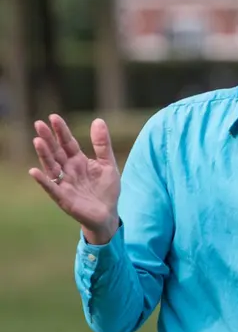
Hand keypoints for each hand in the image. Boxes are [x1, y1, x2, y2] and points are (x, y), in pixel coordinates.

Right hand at [28, 114, 120, 244]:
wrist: (108, 213)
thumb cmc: (106, 189)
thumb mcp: (108, 163)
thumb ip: (102, 144)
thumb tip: (98, 120)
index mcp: (79, 161)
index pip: (68, 143)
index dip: (61, 131)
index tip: (53, 117)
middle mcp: (68, 170)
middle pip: (56, 152)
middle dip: (48, 138)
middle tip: (39, 123)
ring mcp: (64, 183)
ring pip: (51, 166)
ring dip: (44, 154)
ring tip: (37, 140)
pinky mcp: (63, 198)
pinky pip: (51, 187)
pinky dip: (43, 180)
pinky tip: (34, 171)